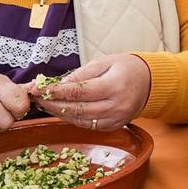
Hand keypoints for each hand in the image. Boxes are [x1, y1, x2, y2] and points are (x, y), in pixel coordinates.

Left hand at [33, 54, 151, 130]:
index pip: (80, 91)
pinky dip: (72, 119)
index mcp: (115, 85)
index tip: (40, 88)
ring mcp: (116, 119)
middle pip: (78, 108)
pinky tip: (61, 111)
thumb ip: (81, 74)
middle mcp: (116, 105)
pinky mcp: (114, 126)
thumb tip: (58, 85)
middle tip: (36, 98)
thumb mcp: (104, 62)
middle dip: (53, 104)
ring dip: (59, 113)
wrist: (151, 83)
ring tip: (44, 104)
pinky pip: (88, 125)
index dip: (57, 92)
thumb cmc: (127, 68)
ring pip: (81, 120)